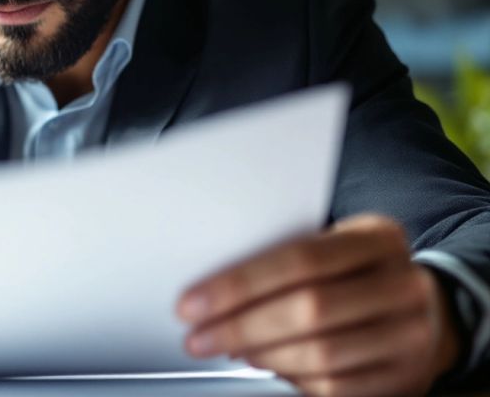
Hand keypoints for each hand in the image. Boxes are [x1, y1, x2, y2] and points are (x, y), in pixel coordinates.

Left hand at [177, 215, 459, 396]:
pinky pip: (335, 386)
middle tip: (197, 336)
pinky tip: (265, 365)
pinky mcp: (406, 378)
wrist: (426, 310)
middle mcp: (403, 285)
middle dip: (240, 326)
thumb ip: (284, 259)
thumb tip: (212, 289)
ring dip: (260, 355)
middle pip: (309, 308)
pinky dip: (290, 378)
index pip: (300, 259)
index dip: (239, 284)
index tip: (192, 303)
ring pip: (321, 354)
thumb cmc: (356, 274)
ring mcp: (410, 335)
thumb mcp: (333, 247)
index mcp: (379, 238)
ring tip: (226, 348)